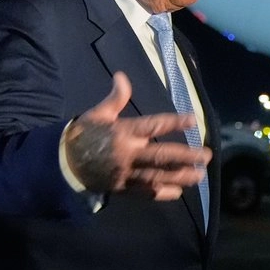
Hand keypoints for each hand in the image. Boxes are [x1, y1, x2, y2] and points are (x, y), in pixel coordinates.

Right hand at [64, 72, 211, 198]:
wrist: (62, 163)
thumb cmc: (83, 135)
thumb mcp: (98, 114)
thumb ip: (115, 98)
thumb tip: (122, 76)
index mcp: (124, 132)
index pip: (154, 126)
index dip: (174, 122)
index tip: (193, 119)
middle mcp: (128, 153)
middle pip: (162, 155)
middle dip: (186, 156)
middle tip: (207, 155)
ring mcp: (127, 173)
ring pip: (158, 176)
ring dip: (181, 176)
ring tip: (200, 175)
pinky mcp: (123, 188)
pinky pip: (146, 192)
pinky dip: (163, 193)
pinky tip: (178, 192)